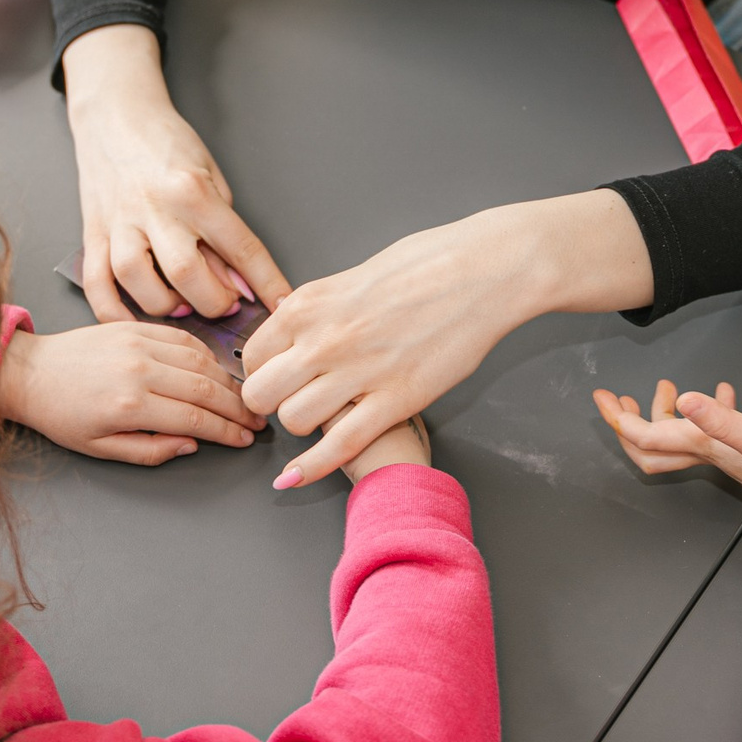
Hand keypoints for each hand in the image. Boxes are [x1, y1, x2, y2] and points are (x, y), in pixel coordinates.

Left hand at [0, 322, 265, 463]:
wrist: (29, 372)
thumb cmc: (59, 413)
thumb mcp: (100, 448)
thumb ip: (149, 451)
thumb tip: (191, 445)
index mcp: (129, 404)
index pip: (195, 419)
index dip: (226, 431)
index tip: (244, 439)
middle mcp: (138, 369)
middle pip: (206, 388)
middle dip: (238, 407)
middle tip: (256, 420)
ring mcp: (138, 342)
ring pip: (200, 359)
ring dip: (228, 380)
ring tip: (244, 397)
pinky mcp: (134, 326)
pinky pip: (182, 338)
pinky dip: (206, 353)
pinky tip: (217, 368)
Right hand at [62, 25, 289, 319]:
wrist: (115, 115)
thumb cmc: (166, 143)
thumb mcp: (212, 177)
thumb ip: (225, 230)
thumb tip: (239, 283)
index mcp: (193, 191)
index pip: (240, 247)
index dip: (266, 283)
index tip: (281, 307)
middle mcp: (154, 207)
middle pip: (186, 273)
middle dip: (212, 301)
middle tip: (223, 302)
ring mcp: (119, 222)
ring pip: (137, 282)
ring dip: (165, 306)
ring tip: (182, 303)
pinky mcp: (92, 232)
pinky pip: (97, 284)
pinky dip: (114, 311)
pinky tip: (134, 319)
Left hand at [244, 192, 651, 486]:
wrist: (486, 271)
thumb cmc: (431, 263)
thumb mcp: (356, 274)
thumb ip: (321, 305)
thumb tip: (294, 320)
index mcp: (310, 304)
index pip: (254, 355)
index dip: (262, 373)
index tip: (277, 379)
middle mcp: (324, 339)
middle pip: (262, 394)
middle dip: (272, 405)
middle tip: (292, 403)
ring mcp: (359, 372)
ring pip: (295, 422)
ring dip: (302, 428)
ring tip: (322, 419)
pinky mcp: (396, 400)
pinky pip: (339, 445)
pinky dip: (312, 468)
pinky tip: (297, 478)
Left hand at [595, 383, 741, 587]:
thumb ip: (722, 420)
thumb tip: (688, 401)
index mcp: (702, 446)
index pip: (645, 436)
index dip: (620, 418)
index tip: (604, 398)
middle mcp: (704, 451)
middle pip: (648, 445)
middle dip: (626, 422)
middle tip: (613, 399)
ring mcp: (718, 452)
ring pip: (674, 437)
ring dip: (661, 412)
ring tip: (666, 387)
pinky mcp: (737, 448)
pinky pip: (708, 428)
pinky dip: (706, 408)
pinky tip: (720, 392)